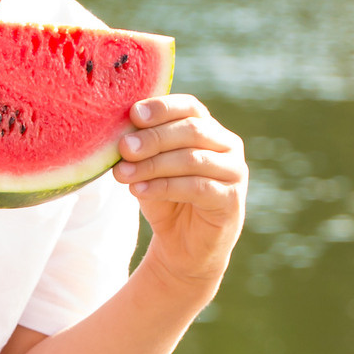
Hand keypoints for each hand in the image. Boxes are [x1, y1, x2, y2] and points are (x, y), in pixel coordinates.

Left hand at [111, 94, 246, 289]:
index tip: (133, 114)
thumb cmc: (165, 199)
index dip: (163, 107)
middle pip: (191, 130)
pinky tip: (139, 190)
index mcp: (208, 129)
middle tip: (124, 148)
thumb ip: (141, 149)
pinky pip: (196, 187)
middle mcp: (227, 145)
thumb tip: (120, 135)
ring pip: (192, 159)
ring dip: (153, 165)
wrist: (184, 247)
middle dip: (153, 138)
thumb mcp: (149, 169)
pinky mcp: (231, 199)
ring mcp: (233, 172)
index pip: (190, 106)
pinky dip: (164, 187)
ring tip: (123, 174)